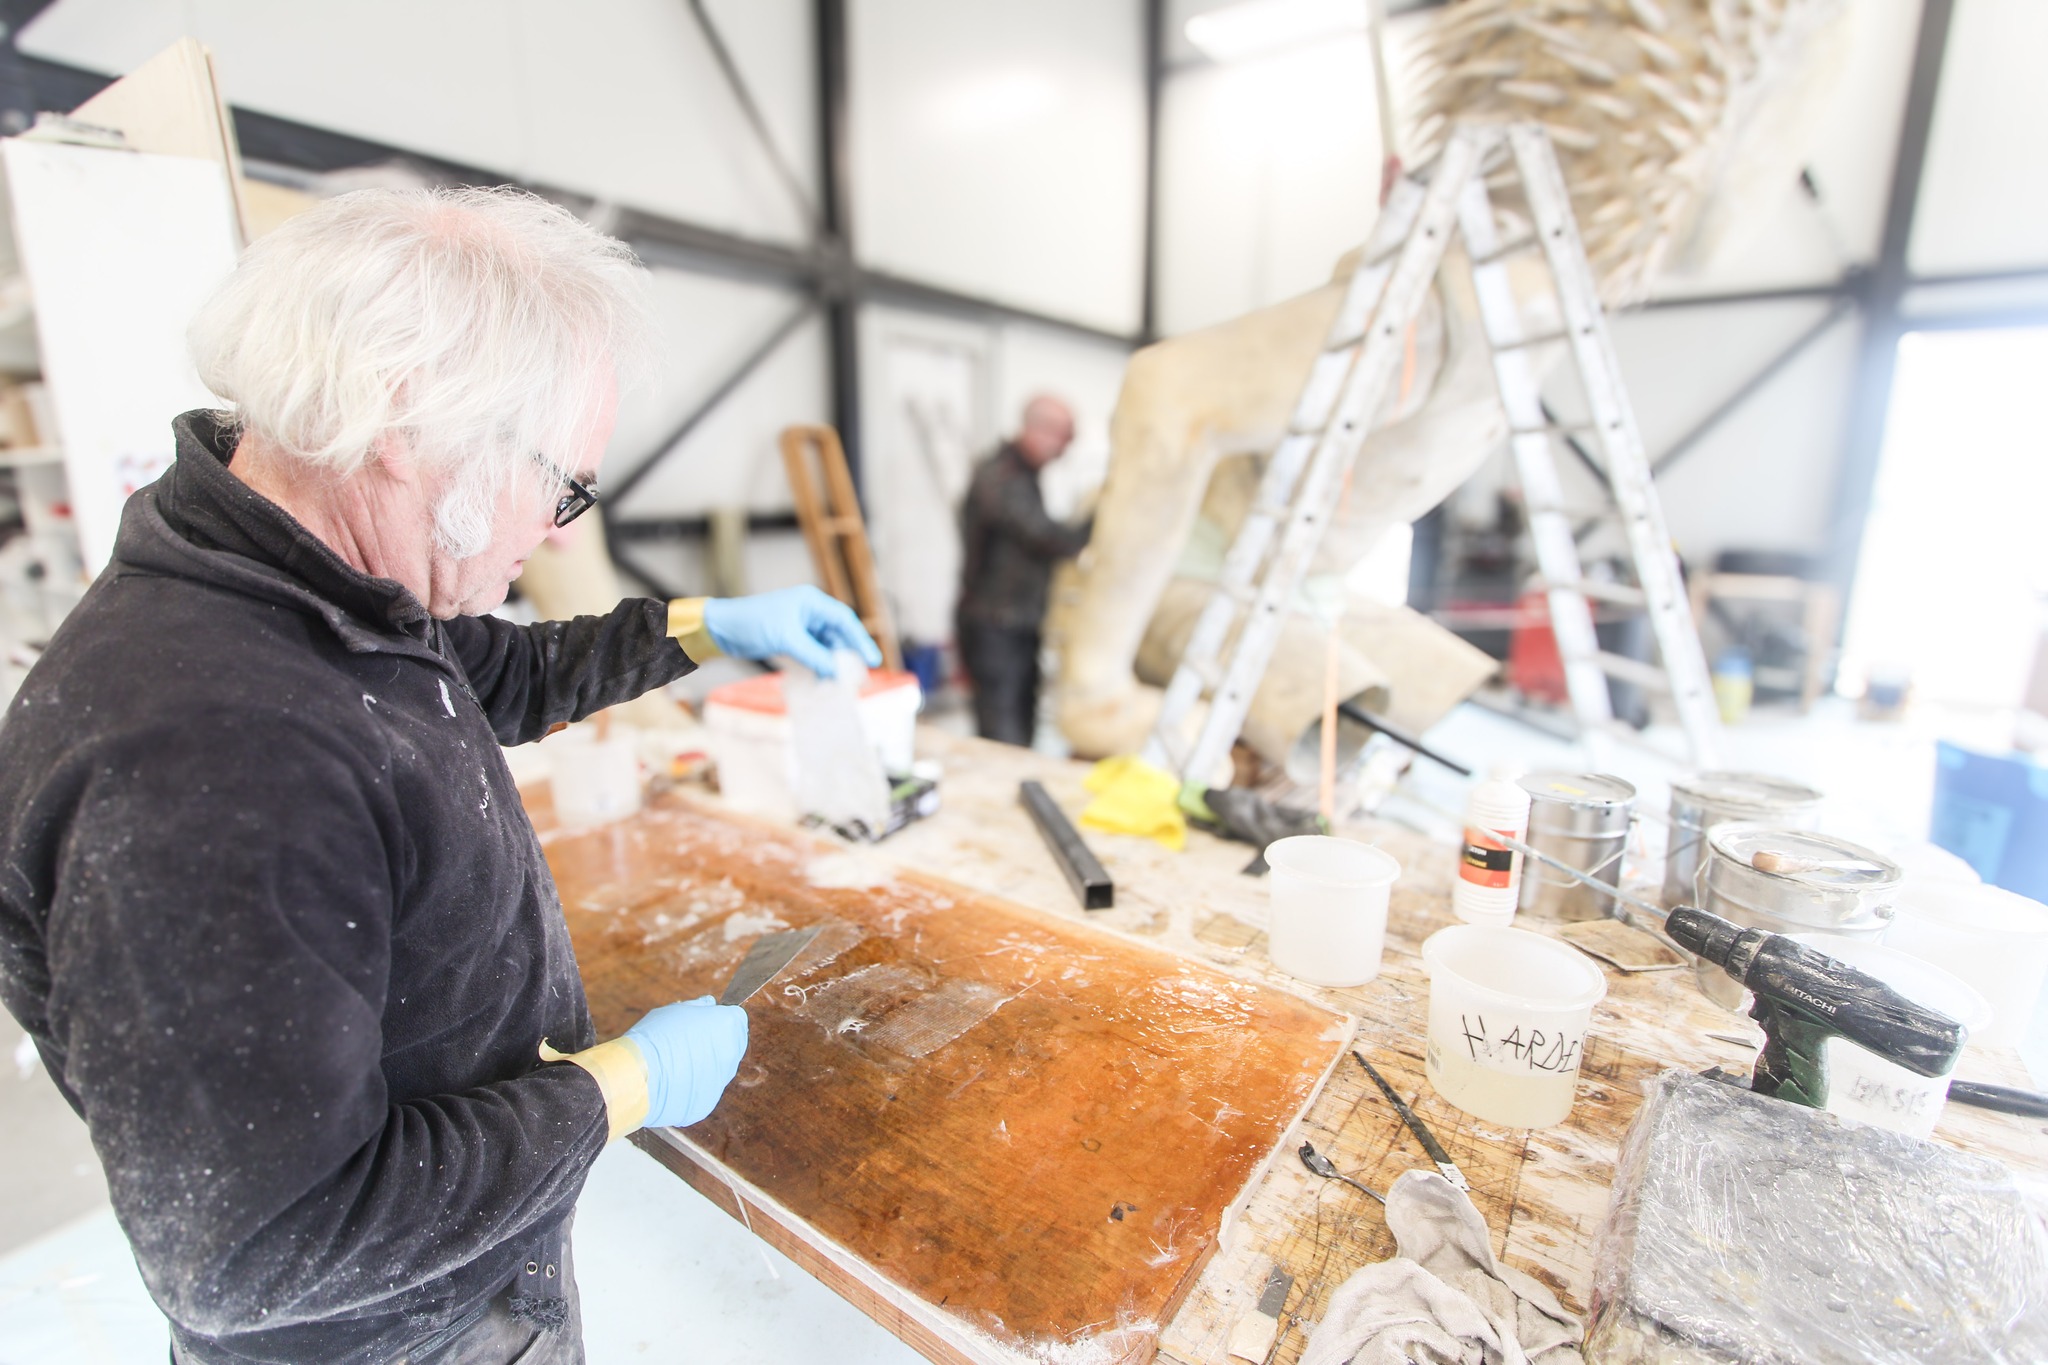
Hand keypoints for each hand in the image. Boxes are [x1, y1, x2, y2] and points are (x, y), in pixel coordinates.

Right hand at [623, 997, 748, 1127]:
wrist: (635, 1076)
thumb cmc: (654, 1038)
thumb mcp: (675, 1010)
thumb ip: (699, 1007)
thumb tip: (709, 1004)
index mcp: (728, 1026)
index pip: (737, 1019)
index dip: (720, 1020)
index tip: (706, 1024)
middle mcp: (731, 1055)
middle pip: (730, 1046)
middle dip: (715, 1043)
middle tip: (687, 1044)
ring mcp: (720, 1083)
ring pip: (717, 1071)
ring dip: (704, 1067)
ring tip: (676, 1065)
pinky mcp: (706, 1104)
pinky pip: (703, 1092)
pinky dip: (692, 1087)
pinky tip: (672, 1082)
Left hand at [702, 586, 882, 676]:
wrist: (721, 630)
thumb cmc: (751, 624)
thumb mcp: (786, 639)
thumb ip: (813, 655)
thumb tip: (835, 672)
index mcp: (810, 602)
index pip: (844, 620)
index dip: (860, 640)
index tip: (872, 660)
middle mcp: (808, 612)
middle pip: (836, 635)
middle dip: (845, 656)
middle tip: (855, 677)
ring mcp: (798, 627)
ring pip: (823, 647)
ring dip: (829, 664)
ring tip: (834, 684)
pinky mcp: (789, 640)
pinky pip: (810, 654)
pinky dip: (816, 666)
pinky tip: (819, 681)